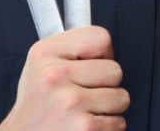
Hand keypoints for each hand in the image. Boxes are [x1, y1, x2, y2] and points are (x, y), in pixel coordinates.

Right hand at [0, 26, 128, 130]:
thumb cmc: (38, 103)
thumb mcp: (41, 63)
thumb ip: (71, 46)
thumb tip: (104, 40)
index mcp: (45, 53)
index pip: (101, 38)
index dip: (103, 53)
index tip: (92, 64)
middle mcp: (55, 76)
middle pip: (115, 70)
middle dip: (105, 84)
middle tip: (84, 91)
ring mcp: (70, 102)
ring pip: (121, 97)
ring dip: (108, 107)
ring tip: (84, 109)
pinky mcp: (84, 127)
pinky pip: (118, 122)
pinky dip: (107, 127)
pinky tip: (86, 124)